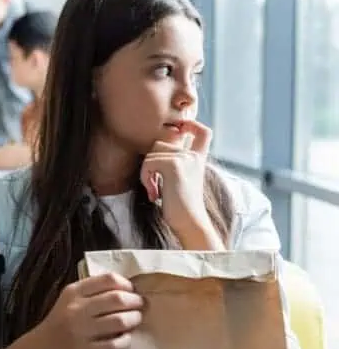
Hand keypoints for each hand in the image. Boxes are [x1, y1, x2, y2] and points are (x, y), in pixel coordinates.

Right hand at [32, 273, 143, 348]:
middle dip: (135, 301)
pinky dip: (126, 341)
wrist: (41, 348)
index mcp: (73, 292)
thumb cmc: (60, 321)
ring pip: (119, 321)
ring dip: (134, 319)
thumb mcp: (69, 299)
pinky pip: (115, 345)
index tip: (131, 290)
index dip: (126, 284)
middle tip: (140, 305)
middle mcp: (76, 309)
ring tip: (136, 319)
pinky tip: (125, 338)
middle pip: (117, 299)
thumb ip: (91, 290)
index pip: (107, 279)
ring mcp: (80, 331)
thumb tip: (125, 288)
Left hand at [140, 119, 218, 242]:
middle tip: (154, 186)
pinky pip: (148, 163)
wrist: (189, 223)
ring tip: (155, 190)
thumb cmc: (179, 206)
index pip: (203, 132)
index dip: (192, 124)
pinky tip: (154, 194)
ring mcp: (185, 159)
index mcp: (198, 159)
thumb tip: (156, 148)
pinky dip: (145, 178)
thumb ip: (174, 163)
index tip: (182, 129)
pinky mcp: (174, 165)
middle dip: (150, 163)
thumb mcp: (179, 180)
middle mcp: (193, 157)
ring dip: (146, 172)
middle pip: (160, 143)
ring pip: (151, 153)